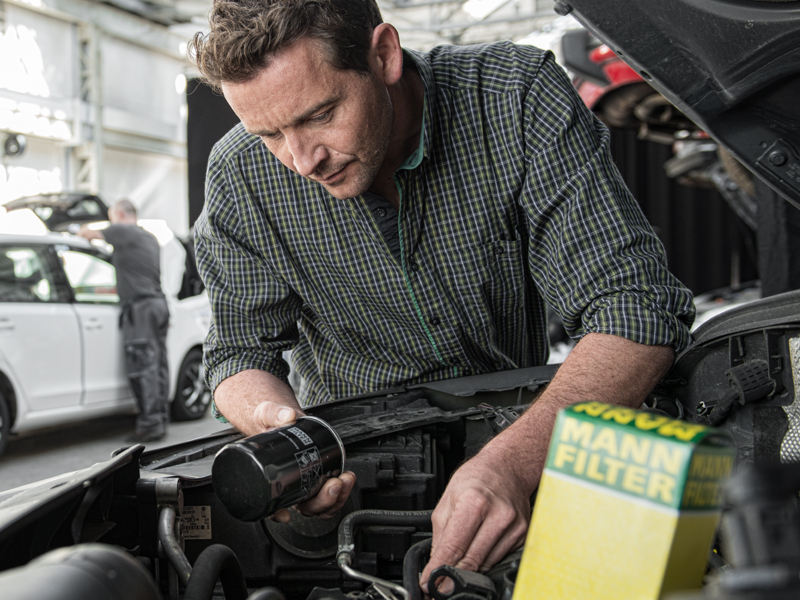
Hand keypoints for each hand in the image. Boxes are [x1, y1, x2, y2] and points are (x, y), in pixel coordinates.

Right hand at [251, 400, 356, 520]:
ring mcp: (305, 485)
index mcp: (270, 480)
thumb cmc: (269, 422)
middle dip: (321, 502)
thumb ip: (275, 414)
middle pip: (304, 508)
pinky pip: (331, 493)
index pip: (270, 506)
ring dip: (336, 498)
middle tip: (332, 485)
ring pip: (320, 504)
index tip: (285, 513)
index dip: (277, 513)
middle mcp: (288, 488)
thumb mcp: (267, 414)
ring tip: (345, 479)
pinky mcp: (319, 476)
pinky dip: (341, 490)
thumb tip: (288, 417)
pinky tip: (346, 478)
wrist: (281, 418)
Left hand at [419, 451, 531, 593]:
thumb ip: (441, 534)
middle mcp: (498, 515)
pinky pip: (500, 559)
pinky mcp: (523, 535)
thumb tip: (435, 564)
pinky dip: (485, 562)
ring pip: (486, 565)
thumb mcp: (448, 498)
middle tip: (439, 585)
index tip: (429, 583)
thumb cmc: (477, 478)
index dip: (438, 570)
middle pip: (471, 561)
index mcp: (474, 502)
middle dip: (452, 576)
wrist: (508, 467)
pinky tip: (477, 553)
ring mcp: (514, 527)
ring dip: (469, 570)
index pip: (454, 547)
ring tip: (457, 565)